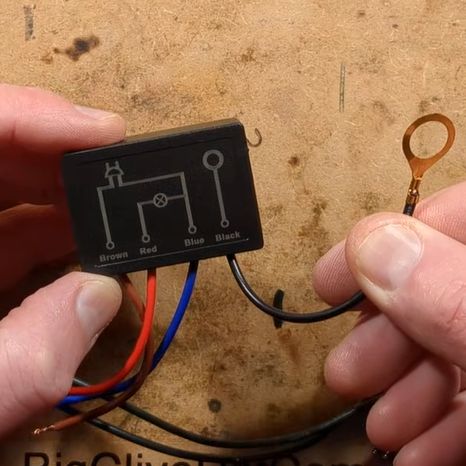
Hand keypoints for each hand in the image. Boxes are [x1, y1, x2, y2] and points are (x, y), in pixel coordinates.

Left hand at [0, 84, 125, 434]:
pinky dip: (47, 231)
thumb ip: (32, 354)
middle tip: (120, 170)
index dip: (33, 118)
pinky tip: (85, 241)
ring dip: (61, 194)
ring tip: (112, 207)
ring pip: (0, 188)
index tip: (104, 133)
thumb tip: (102, 294)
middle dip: (59, 156)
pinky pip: (3, 229)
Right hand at [314, 182, 465, 465]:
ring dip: (407, 387)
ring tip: (377, 424)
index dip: (390, 237)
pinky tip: (416, 450)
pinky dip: (443, 423)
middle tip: (347, 371)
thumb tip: (373, 243)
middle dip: (386, 332)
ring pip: (454, 344)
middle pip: (442, 286)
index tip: (332, 277)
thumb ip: (452, 294)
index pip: (457, 213)